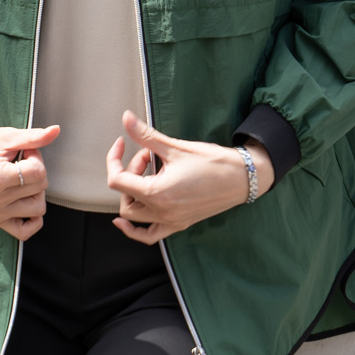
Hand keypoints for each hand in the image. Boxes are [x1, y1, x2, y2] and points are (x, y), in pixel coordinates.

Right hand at [0, 120, 60, 241]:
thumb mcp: (8, 136)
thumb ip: (34, 137)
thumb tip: (56, 131)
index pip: (38, 173)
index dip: (36, 157)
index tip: (25, 151)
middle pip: (40, 189)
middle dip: (36, 171)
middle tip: (22, 161)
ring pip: (38, 209)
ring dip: (36, 191)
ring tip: (22, 178)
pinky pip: (24, 231)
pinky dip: (32, 219)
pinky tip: (27, 200)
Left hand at [107, 108, 274, 242]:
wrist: (240, 178)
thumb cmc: (211, 162)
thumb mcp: (175, 147)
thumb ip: (146, 136)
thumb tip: (126, 119)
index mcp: (157, 193)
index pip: (118, 181)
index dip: (114, 158)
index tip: (122, 143)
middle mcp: (161, 212)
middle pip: (125, 199)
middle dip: (128, 174)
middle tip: (146, 156)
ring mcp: (170, 221)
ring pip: (134, 217)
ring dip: (132, 195)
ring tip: (148, 175)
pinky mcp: (179, 224)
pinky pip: (150, 235)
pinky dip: (135, 230)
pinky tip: (127, 220)